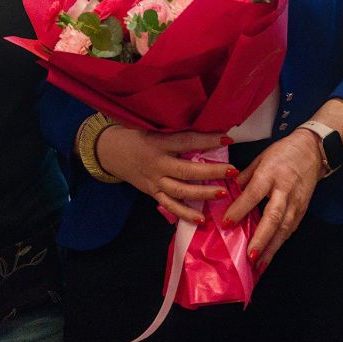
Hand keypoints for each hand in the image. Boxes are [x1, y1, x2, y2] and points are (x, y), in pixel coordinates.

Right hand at [96, 126, 233, 223]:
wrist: (109, 151)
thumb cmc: (135, 134)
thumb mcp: (151, 125)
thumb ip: (174, 128)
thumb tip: (205, 122)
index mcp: (158, 142)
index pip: (186, 141)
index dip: (207, 140)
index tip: (227, 138)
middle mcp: (157, 164)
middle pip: (187, 170)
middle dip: (212, 172)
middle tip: (232, 171)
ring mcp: (154, 181)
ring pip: (181, 190)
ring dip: (203, 193)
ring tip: (223, 192)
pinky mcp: (152, 193)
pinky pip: (170, 206)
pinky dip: (185, 214)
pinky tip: (202, 219)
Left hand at [222, 128, 323, 268]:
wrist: (312, 150)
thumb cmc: (282, 153)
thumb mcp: (260, 158)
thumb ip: (245, 177)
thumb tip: (229, 192)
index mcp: (270, 173)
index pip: (254, 193)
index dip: (240, 209)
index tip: (226, 224)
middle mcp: (284, 190)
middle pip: (274, 216)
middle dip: (261, 238)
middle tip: (249, 256)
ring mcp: (296, 202)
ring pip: (284, 228)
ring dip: (271, 248)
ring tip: (258, 265)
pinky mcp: (303, 210)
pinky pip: (290, 229)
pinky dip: (279, 244)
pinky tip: (269, 256)